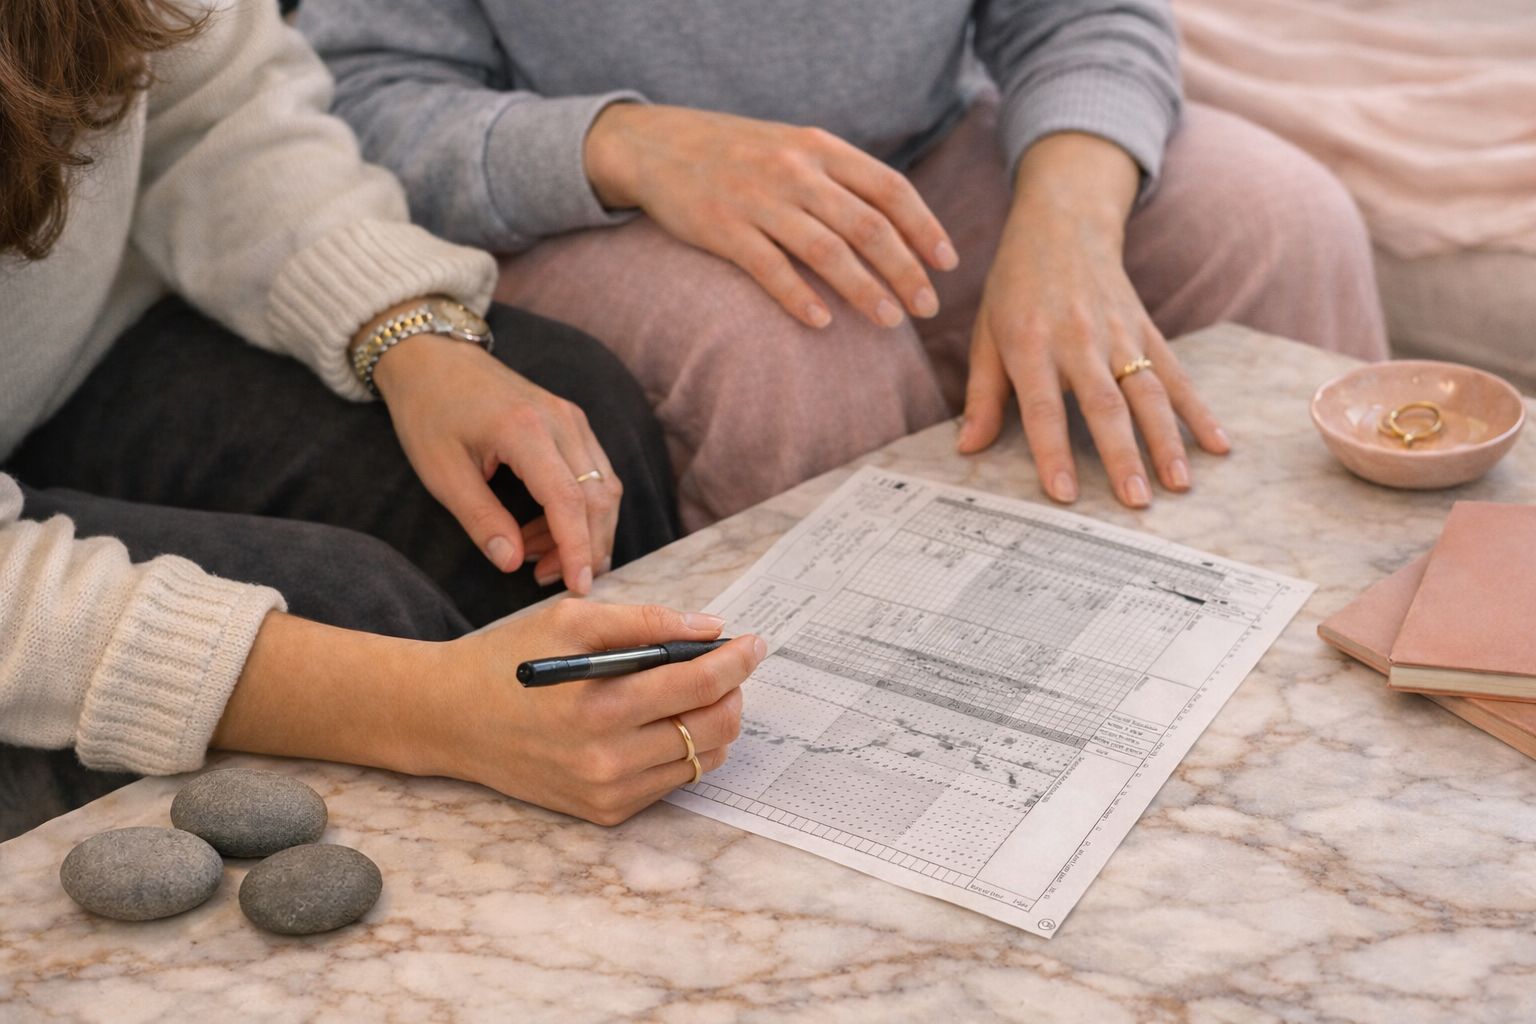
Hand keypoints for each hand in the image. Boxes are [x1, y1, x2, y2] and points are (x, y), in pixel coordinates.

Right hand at [213, 603, 766, 824]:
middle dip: (732, 691)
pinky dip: (686, 751)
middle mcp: (605, 758)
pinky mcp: (603, 811)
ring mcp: (606, 792)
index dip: (736, 661)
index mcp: (598, 705)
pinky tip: (670, 723)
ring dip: (716, 722)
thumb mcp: (570, 620)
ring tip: (703, 691)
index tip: (754, 643)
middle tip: (730, 666)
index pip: (698, 686)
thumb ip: (643, 621)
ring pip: (701, 759)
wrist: (451, 719)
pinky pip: (672, 782)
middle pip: (711, 728)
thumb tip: (708, 627)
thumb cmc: (511, 660)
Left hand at [370, 329, 621, 594]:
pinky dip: (581, 509)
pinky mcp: (573, 421)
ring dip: (584, 531)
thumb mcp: (441, 473)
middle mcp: (561, 421)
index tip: (579, 588)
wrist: (433, 357)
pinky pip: (595, 474)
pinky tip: (545, 528)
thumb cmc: (429, 411)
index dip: (577, 549)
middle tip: (547, 578)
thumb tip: (511, 564)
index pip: (568, 501)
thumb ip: (480, 520)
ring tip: (539, 557)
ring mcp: (572, 418)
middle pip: (598, 498)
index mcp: (525, 431)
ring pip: (604, 488)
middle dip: (584, 547)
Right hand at [584, 103, 958, 328]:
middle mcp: (795, 171)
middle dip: (904, 269)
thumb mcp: (793, 148)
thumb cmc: (737, 154)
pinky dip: (800, 297)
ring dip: (864, 290)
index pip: (889, 188)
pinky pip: (770, 268)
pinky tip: (823, 322)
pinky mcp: (723, 229)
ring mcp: (759, 200)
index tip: (947, 264)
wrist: (657, 144)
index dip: (924, 227)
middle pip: (868, 225)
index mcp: (820, 149)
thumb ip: (839, 177)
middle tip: (926, 307)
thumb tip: (896, 221)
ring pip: (827, 250)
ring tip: (889, 321)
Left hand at [957, 133, 1228, 507]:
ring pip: (1149, 391)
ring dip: (1167, 440)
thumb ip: (982, 395)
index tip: (1066, 495)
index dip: (1053, 452)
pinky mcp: (1147, 329)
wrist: (1062, 224)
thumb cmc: (1015, 288)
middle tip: (1136, 502)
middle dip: (1122, 455)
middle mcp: (1078, 339)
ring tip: (1179, 484)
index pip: (1043, 408)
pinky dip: (1199, 410)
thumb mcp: (985, 334)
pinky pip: (1177, 373)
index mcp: (1030, 344)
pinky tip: (1218, 445)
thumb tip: (967, 449)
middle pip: (1105, 404)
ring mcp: (1119, 333)